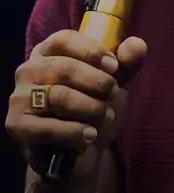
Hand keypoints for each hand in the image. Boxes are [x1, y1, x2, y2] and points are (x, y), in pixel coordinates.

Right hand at [5, 31, 146, 184]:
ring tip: (106, 117)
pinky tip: (90, 135)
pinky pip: (48, 127)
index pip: (64, 39)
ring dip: (91, 109)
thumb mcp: (115, 83)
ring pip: (59, 97)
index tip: (114, 67)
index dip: (92, 51)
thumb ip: (127, 63)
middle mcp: (28, 71)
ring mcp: (19, 99)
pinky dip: (75, 132)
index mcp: (48, 52)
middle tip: (113, 95)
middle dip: (97, 83)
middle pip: (63, 68)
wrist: (80, 153)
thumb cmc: (93, 109)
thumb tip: (137, 45)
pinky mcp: (18, 126)